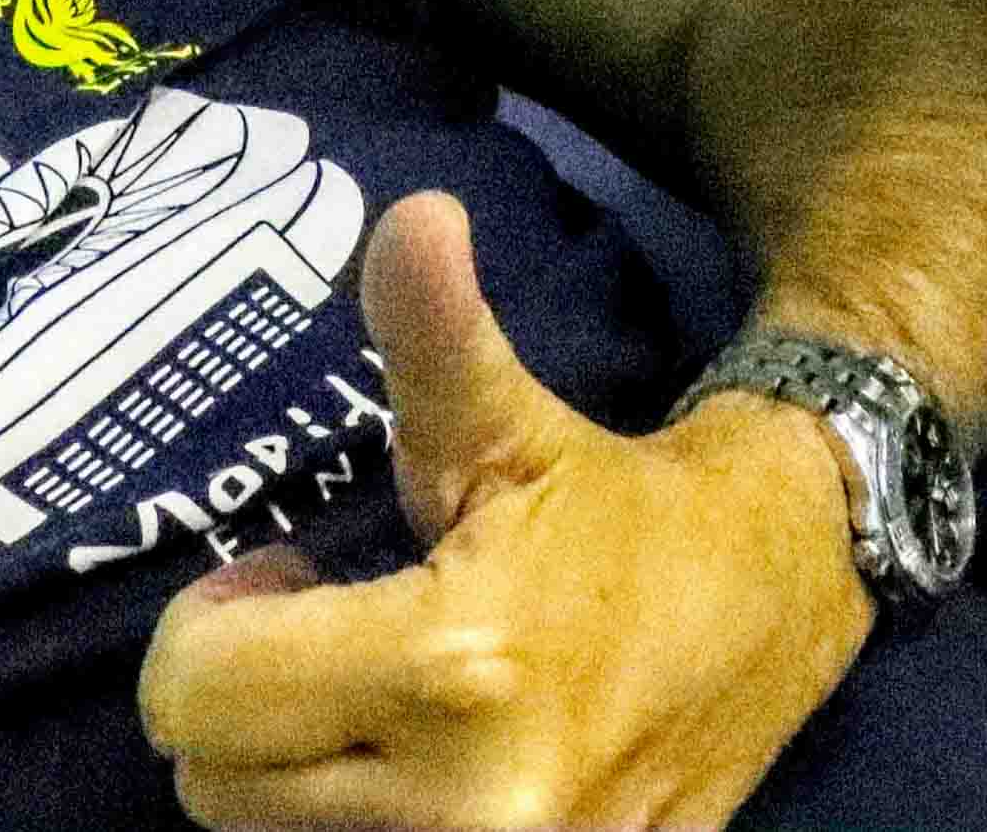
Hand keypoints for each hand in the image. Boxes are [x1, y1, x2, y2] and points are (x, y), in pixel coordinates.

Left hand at [142, 196, 869, 829]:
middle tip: (320, 630)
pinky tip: (422, 752)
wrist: (787, 596)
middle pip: (218, 788)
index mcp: (452, 666)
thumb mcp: (510, 420)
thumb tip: (412, 215)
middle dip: (242, 701)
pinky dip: (366, 814)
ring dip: (298, 769)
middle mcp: (467, 807)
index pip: (200, 696)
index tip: (283, 579)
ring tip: (372, 690)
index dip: (211, 624)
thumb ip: (435, 330)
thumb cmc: (622, 505)